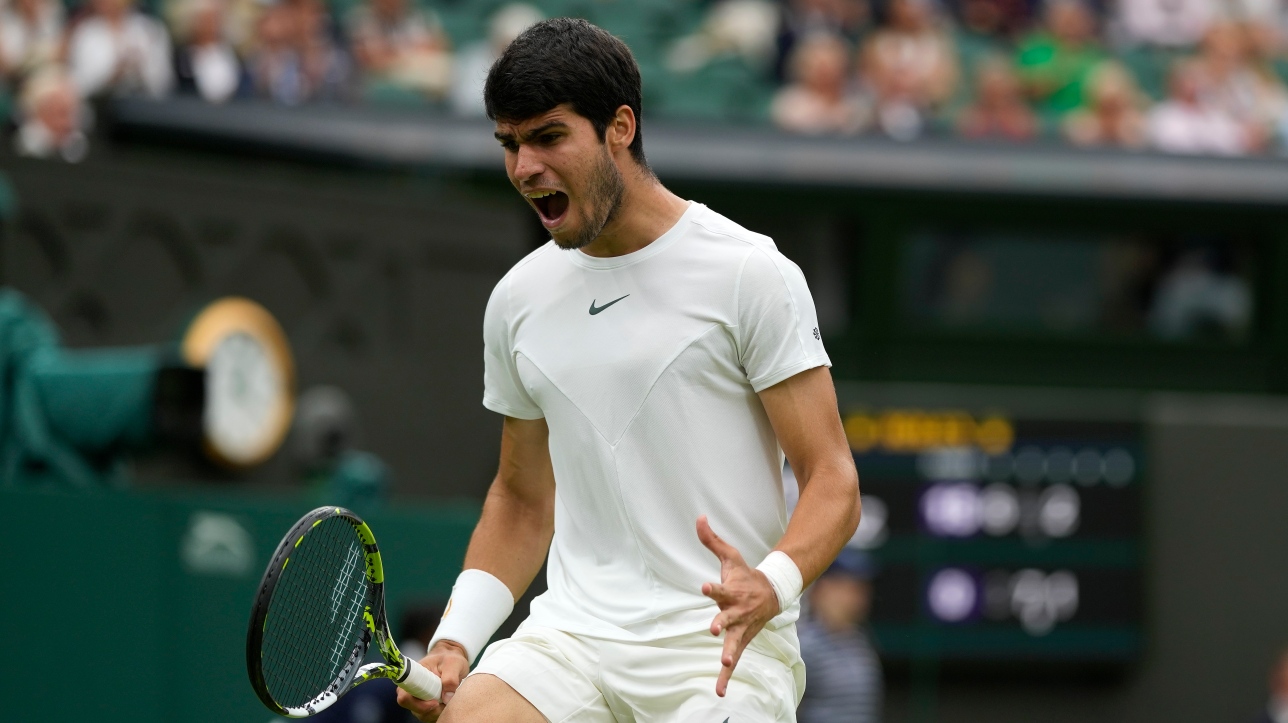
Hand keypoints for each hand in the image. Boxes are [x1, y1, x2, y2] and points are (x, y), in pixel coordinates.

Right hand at [395, 640, 469, 721]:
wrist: (453, 661)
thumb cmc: (449, 659)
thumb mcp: (453, 663)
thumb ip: (450, 678)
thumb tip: (446, 698)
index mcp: (412, 677)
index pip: (404, 697)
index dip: (417, 704)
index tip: (435, 702)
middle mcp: (412, 690)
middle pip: (413, 709)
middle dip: (430, 710)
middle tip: (445, 703)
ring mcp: (418, 699)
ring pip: (422, 715)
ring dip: (436, 712)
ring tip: (448, 701)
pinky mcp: (426, 705)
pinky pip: (429, 716)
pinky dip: (439, 714)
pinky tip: (447, 705)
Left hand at [697, 515, 780, 696]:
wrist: (772, 593)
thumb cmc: (745, 575)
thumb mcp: (730, 556)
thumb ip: (712, 540)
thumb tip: (698, 517)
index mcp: (732, 592)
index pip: (720, 588)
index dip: (712, 588)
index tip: (705, 586)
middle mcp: (736, 612)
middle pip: (727, 618)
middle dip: (721, 624)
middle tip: (713, 629)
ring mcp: (739, 629)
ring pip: (733, 643)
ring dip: (729, 653)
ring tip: (724, 663)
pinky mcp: (740, 642)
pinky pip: (733, 661)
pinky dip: (726, 677)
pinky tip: (719, 692)